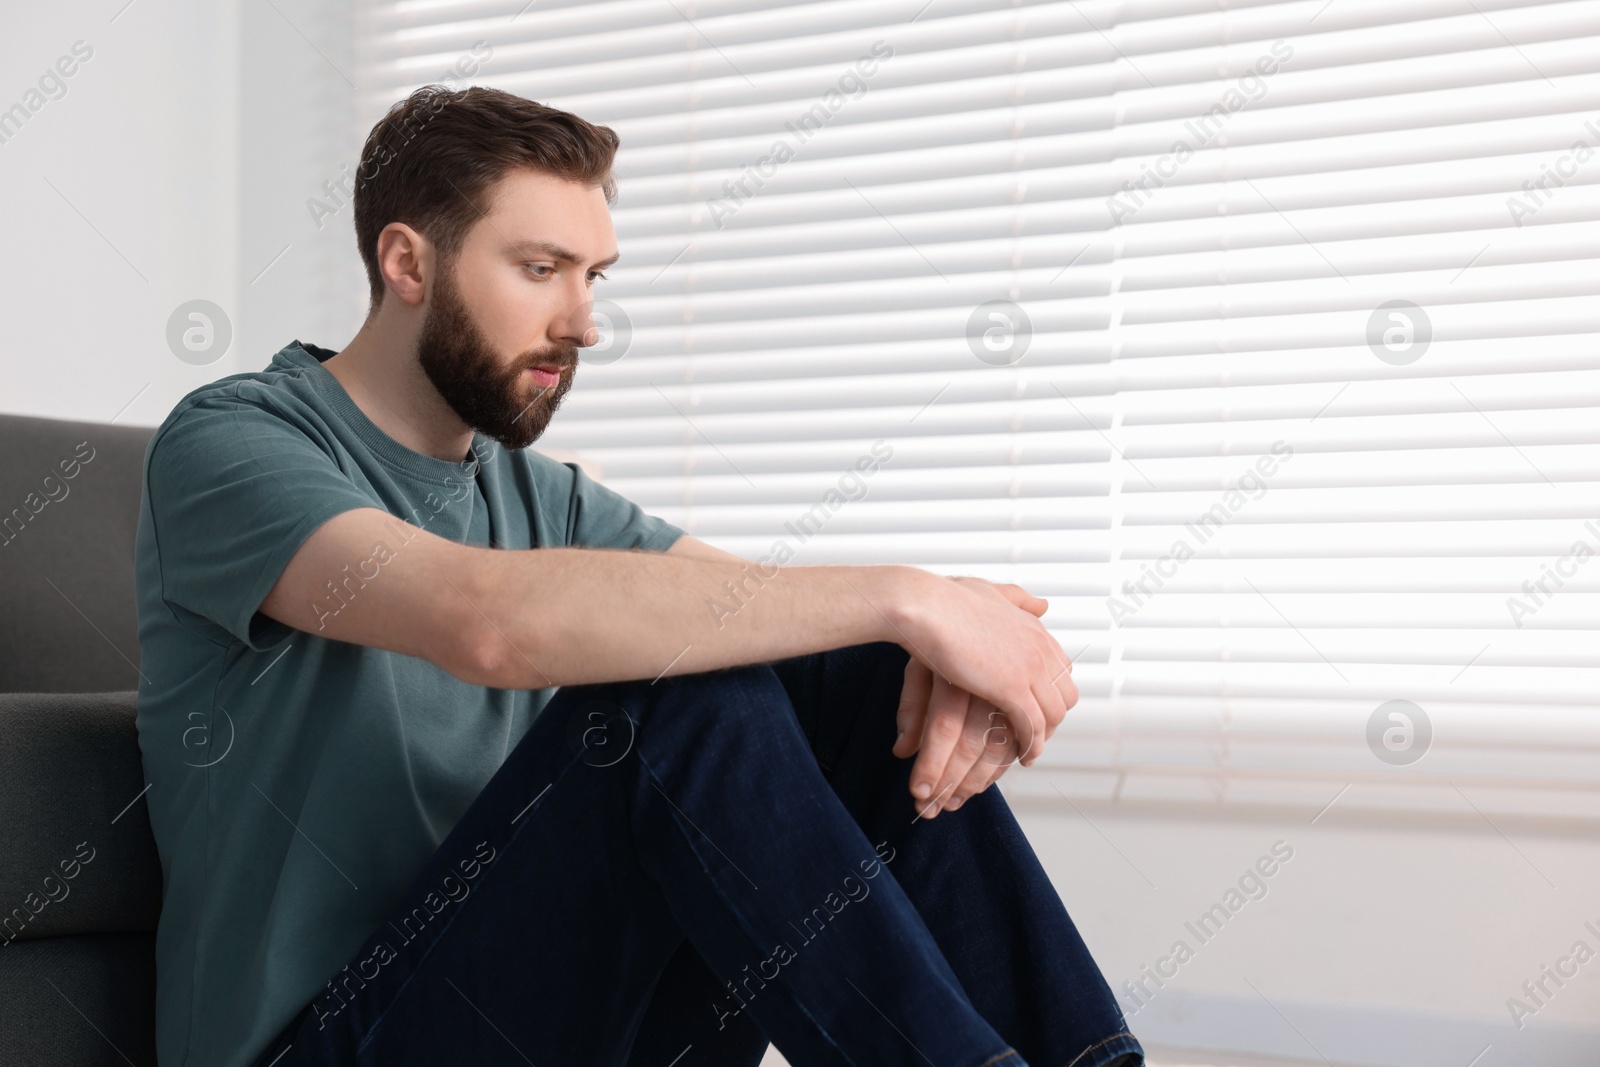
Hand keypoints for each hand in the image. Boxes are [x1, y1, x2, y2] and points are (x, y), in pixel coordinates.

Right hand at [891, 575, 1072, 810]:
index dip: (1051, 693)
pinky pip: (1032, 727)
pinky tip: (1022, 758)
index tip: (1036, 708)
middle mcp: (1040, 647)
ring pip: (1052, 715)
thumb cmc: (943, 597)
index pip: (1061, 669)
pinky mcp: (1011, 689)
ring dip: (1043, 738)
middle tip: (1035, 736)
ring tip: (1028, 754)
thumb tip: (1044, 605)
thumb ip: (1016, 599)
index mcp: (1035, 628)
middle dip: (1052, 718)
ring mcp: (1030, 668)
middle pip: (1065, 695)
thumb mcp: (989, 590)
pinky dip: (1031, 746)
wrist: (925, 605)